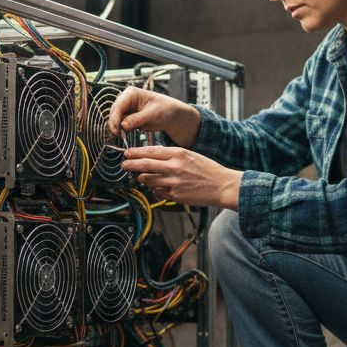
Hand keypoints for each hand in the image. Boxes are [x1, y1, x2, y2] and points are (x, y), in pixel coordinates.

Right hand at [109, 87, 201, 147]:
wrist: (171, 115)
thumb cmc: (165, 109)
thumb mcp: (152, 114)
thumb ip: (137, 119)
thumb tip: (123, 126)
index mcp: (131, 93)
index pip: (118, 106)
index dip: (115, 118)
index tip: (117, 129)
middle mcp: (126, 100)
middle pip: (114, 113)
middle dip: (115, 125)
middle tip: (118, 135)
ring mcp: (127, 109)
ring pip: (116, 120)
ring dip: (117, 129)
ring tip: (122, 137)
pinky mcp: (128, 118)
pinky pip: (121, 125)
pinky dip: (121, 131)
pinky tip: (124, 136)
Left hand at [121, 145, 241, 209]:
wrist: (222, 185)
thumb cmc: (208, 170)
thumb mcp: (190, 155)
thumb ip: (171, 155)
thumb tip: (152, 156)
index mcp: (178, 153)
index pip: (151, 151)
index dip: (136, 153)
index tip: (127, 153)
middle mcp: (174, 167)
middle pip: (144, 165)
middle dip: (131, 165)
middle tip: (124, 165)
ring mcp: (173, 182)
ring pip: (148, 180)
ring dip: (142, 178)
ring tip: (141, 177)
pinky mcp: (175, 195)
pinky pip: (157, 191)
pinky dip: (154, 189)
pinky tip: (157, 187)